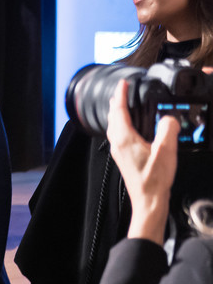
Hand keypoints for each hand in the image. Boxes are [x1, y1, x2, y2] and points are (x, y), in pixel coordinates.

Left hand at [107, 80, 177, 242]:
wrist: (148, 200)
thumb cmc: (154, 179)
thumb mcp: (166, 151)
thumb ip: (168, 130)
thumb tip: (169, 118)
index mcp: (125, 139)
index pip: (119, 110)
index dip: (121, 94)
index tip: (124, 83)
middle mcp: (118, 143)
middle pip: (113, 116)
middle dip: (117, 102)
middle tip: (123, 91)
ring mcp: (119, 151)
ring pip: (114, 126)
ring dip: (118, 113)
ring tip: (123, 104)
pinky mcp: (123, 157)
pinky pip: (118, 134)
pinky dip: (121, 124)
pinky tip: (129, 127)